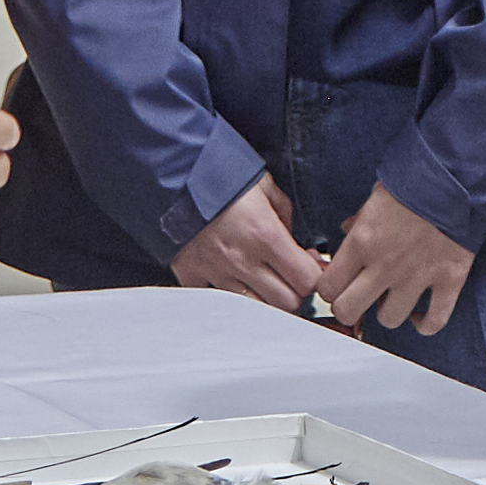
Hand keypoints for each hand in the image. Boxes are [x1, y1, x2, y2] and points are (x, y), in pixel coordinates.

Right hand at [173, 176, 321, 309]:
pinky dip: (231, 296)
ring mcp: (216, 273)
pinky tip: (233, 279)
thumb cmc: (218, 175)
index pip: (307, 280)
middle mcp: (242, 260)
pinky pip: (220, 302)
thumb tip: (294, 238)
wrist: (171, 175)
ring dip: (266, 297)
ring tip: (262, 278)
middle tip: (288, 274)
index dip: (314, 275)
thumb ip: (283, 212)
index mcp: (265, 235)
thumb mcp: (263, 185)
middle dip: (294, 289)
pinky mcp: (193, 277)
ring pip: (257, 309)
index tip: (309, 266)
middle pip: (287, 302)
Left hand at [313, 182, 475, 335]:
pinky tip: (419, 316)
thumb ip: (359, 219)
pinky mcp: (448, 280)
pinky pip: (434, 320)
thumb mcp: (376, 195)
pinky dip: (425, 324)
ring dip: (388, 311)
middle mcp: (385, 265)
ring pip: (389, 320)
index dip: (329, 288)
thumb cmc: (416, 180)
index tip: (336, 285)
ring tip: (392, 299)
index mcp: (363, 242)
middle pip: (349, 311)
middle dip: (349, 307)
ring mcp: (417, 277)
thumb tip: (347, 229)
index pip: (327, 286)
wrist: (459, 175)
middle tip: (357, 298)